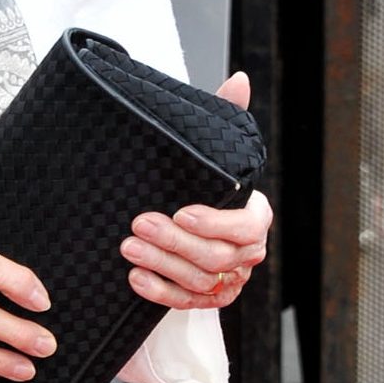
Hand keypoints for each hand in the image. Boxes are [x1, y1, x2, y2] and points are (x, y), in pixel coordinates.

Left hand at [119, 72, 271, 309]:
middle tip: (139, 225)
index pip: (246, 226)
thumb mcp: (212, 149)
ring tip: (128, 247)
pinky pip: (188, 302)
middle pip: (219, 256)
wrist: (187, 219)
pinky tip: (136, 277)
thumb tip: (238, 80)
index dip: (215, 223)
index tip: (181, 211)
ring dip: (163, 264)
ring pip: (201, 280)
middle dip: (176, 242)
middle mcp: (247, 251)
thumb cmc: (201, 182)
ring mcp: (230, 279)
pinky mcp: (210, 298)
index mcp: (255, 215)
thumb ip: (226, 115)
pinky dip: (161, 291)